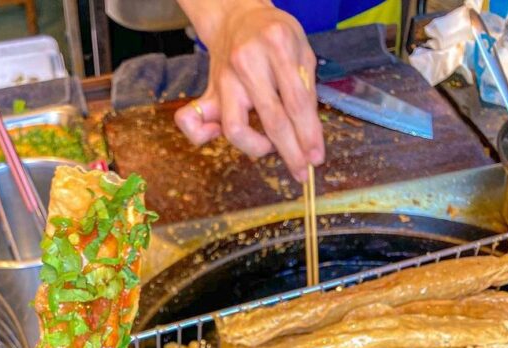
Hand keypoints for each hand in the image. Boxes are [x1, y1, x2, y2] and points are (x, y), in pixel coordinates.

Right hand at [174, 0, 323, 180]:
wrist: (236, 17)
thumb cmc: (273, 37)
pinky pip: (191, 122)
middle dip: (290, 151)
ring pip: (234, 129)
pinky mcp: (207, 91)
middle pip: (272, 120)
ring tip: (267, 147)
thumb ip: (306, 89)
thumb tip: (308, 135)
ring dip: (254, 147)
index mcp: (276, 46)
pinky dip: (202, 137)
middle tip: (301, 170)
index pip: (296, 102)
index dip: (308, 135)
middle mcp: (247, 63)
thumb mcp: (301, 51)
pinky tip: (220, 135)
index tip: (316, 158)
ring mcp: (224, 79)